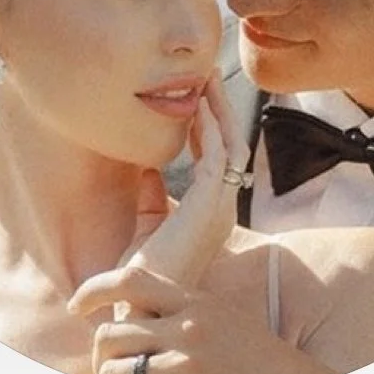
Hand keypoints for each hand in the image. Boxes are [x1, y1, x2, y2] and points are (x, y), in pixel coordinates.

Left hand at [68, 266, 333, 373]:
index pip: (130, 279)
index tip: (76, 304)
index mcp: (194, 300)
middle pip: (112, 331)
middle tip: (105, 367)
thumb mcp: (221, 315)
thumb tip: (135, 311)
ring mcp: (186, 359)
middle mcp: (187, 325)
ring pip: (114, 367)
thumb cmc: (256, 356)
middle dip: (99, 353)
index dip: (93, 288)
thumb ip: (182, 309)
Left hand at [121, 70, 249, 288]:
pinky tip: (197, 107)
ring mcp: (221, 204)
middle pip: (233, 144)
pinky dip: (211, 128)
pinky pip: (219, 155)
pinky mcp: (211, 204)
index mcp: (211, 208)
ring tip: (207, 80)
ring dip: (219, 110)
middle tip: (209, 76)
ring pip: (232, 144)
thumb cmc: (144, 266)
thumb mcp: (148, 222)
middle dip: (221, 109)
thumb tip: (146, 167)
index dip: (208, 124)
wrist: (140, 298)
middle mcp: (223, 204)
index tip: (196, 96)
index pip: (216, 156)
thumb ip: (151, 196)